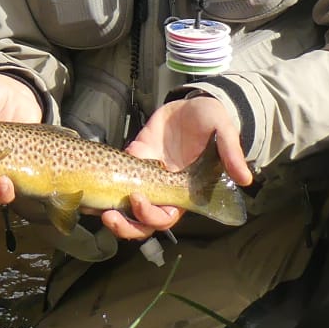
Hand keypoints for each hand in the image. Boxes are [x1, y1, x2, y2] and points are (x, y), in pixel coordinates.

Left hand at [99, 95, 255, 242]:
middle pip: (143, 223)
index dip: (153, 217)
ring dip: (113, 216)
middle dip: (127, 226)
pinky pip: (110, 181)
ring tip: (96, 211)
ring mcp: (141, 176)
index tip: (140, 200)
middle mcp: (160, 190)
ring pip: (125, 210)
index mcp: (182, 191)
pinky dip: (98, 191)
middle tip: (111, 217)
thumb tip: (247, 180)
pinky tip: (82, 190)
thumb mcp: (223, 131)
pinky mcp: (128, 160)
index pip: (167, 217)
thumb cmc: (210, 119)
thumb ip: (230, 153)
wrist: (191, 101)